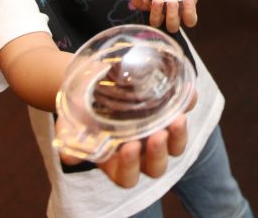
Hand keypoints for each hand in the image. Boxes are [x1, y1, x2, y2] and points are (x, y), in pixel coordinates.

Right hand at [57, 91, 195, 187]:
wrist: (93, 81)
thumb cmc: (81, 111)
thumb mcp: (71, 125)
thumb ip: (70, 141)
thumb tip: (69, 156)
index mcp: (117, 162)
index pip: (128, 177)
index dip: (130, 167)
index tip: (129, 147)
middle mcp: (141, 152)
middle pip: (157, 166)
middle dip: (159, 152)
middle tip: (157, 134)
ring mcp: (158, 132)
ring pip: (176, 144)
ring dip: (179, 134)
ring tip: (177, 117)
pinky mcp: (171, 109)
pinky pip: (185, 108)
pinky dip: (189, 101)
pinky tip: (189, 90)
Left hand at [132, 0, 214, 32]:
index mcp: (185, 13)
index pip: (190, 21)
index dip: (189, 13)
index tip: (187, 0)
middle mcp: (171, 16)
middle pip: (172, 26)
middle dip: (172, 15)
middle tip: (171, 2)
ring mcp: (157, 12)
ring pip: (155, 22)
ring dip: (156, 12)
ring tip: (157, 0)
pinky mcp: (144, 5)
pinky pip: (140, 6)